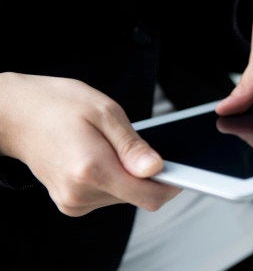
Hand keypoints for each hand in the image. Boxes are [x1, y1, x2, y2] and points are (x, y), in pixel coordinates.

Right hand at [0, 72, 180, 215]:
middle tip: (131, 145)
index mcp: (92, 169)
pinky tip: (98, 157)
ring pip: (124, 197)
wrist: (15, 114)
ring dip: (128, 176)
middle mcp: (81, 193)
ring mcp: (73, 202)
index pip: (149, 196)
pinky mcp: (70, 203)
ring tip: (107, 147)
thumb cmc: (58, 105)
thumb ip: (132, 145)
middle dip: (146, 174)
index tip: (180, 170)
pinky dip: (113, 179)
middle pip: (138, 196)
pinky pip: (108, 196)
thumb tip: (156, 168)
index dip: (171, 185)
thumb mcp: (104, 112)